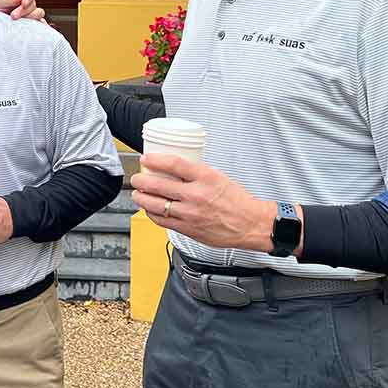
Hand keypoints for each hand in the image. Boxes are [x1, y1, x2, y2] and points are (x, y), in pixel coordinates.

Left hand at [0, 0, 45, 22]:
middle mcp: (28, 5)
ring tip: (19, 24)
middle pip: (34, 5)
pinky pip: (41, 25)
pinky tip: (32, 29)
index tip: (23, 4)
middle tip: (13, 17)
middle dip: (23, 11)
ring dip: (30, 18)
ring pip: (39, 14)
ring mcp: (31, 16)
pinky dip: (40, 26)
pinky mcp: (33, 26)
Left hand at [130, 155, 293, 253]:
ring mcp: (190, 213)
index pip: (173, 164)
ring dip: (141, 198)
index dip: (154, 160)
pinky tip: (149, 209)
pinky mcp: (188, 228)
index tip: (146, 159)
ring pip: (155, 205)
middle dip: (140, 180)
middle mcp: (196, 195)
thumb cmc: (238, 201)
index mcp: (205, 177)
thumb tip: (175, 169)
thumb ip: (196, 174)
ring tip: (137, 194)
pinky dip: (152, 214)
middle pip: (158, 185)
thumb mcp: (218, 177)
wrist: (251, 224)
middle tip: (136, 178)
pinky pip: (162, 221)